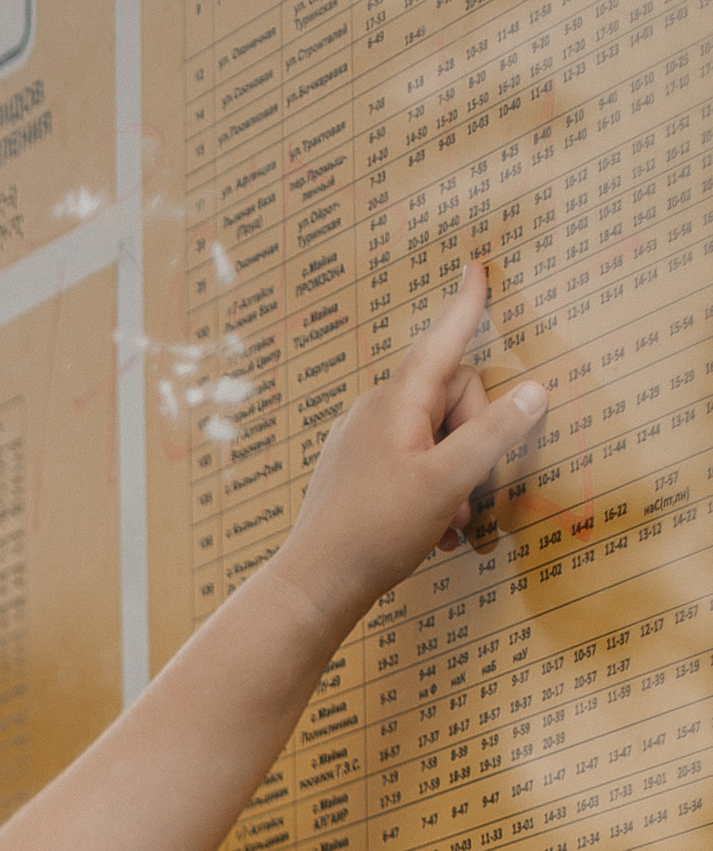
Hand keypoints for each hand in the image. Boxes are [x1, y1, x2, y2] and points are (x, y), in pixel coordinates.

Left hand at [275, 263, 548, 635]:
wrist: (315, 583)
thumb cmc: (377, 530)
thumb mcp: (448, 481)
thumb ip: (495, 434)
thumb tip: (535, 391)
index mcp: (397, 401)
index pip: (443, 340)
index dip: (466, 305)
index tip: (476, 267)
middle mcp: (375, 409)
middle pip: (452, 395)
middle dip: (475, 439)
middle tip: (469, 491)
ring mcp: (361, 439)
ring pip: (434, 434)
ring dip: (456, 474)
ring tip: (451, 520)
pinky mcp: (356, 469)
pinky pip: (411, 460)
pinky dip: (432, 489)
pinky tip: (431, 531)